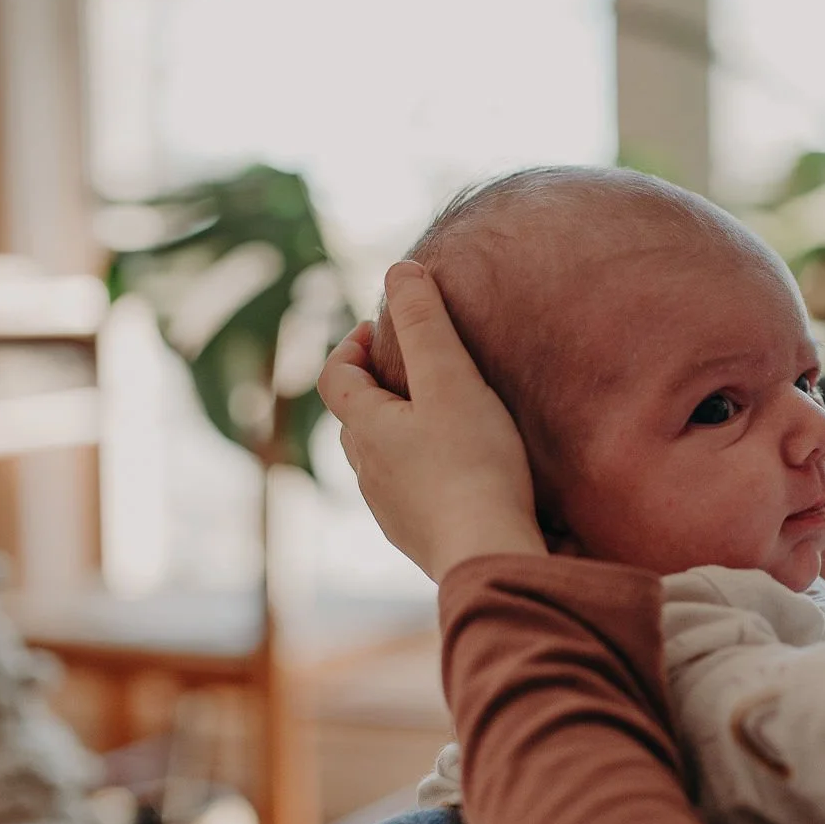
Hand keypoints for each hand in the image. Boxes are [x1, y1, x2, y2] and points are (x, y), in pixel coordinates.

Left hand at [318, 262, 545, 582]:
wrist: (489, 553)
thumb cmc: (472, 464)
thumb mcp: (451, 379)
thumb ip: (426, 322)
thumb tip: (398, 270)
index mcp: (365, 429)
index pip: (336, 377)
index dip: (351, 346)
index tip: (382, 328)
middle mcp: (366, 471)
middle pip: (357, 417)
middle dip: (379, 387)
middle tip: (417, 367)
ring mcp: (390, 510)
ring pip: (382, 458)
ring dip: (401, 431)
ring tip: (443, 418)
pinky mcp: (419, 538)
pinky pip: (411, 492)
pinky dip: (425, 470)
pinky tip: (462, 472)